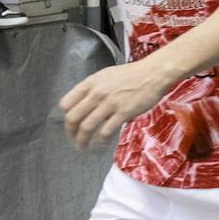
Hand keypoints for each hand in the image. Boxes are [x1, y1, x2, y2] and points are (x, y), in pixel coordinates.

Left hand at [60, 58, 175, 148]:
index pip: (66, 103)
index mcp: (90, 83)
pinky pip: (105, 131)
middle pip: (73, 118)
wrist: (152, 74)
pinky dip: (100, 140)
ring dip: (82, 140)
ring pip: (87, 127)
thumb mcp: (106, 76)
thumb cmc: (132, 75)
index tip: (70, 123)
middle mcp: (97, 93)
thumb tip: (85, 105)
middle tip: (73, 139)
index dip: (66, 116)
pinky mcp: (122, 113)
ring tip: (83, 146)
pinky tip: (101, 143)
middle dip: (70, 132)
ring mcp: (109, 104)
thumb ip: (94, 89)